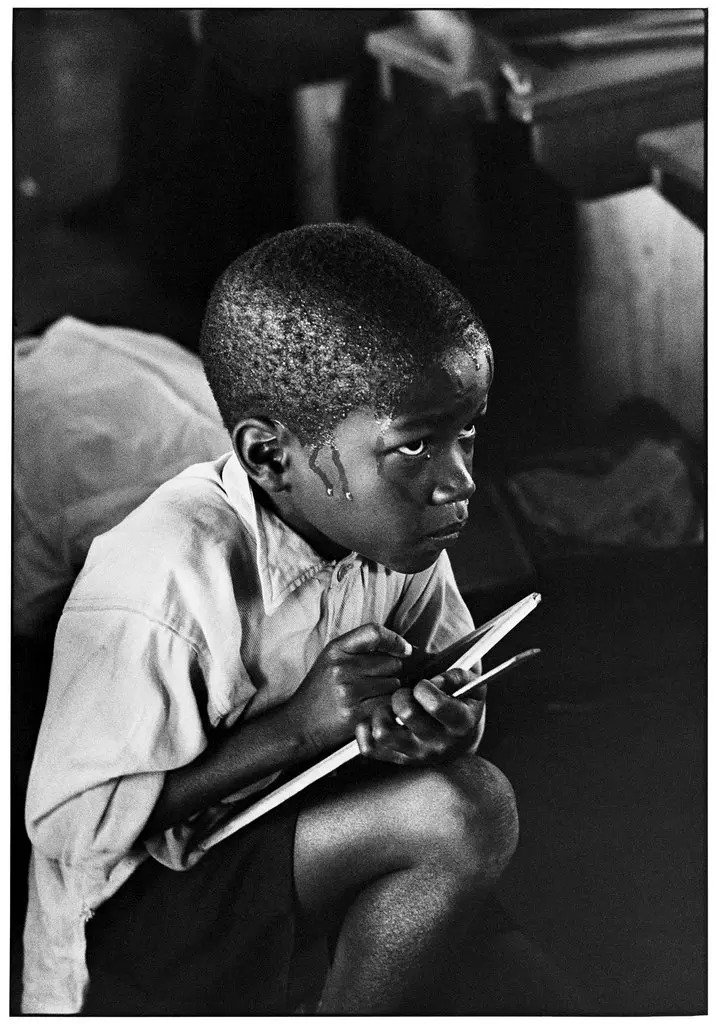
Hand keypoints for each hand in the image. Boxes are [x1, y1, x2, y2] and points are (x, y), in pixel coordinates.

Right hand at [285, 624, 411, 755]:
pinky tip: (374, 709)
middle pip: (391, 662)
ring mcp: (348, 691)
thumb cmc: (322, 690)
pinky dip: (388, 708)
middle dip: (391, 672)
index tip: (405, 651)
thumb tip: (406, 648)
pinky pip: (389, 704)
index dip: (395, 640)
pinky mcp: (356, 714)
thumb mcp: (332, 659)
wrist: (300, 724)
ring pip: (394, 685)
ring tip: (371, 697)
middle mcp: (341, 668)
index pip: (375, 632)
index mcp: (336, 649)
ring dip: (390, 692)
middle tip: (375, 683)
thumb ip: (362, 649)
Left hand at [355, 668, 485, 765]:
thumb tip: (433, 681)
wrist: (460, 742)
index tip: (426, 685)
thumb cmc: (463, 706)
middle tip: (407, 694)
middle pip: (406, 713)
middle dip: (402, 695)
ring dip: (381, 713)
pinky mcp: (397, 759)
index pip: (436, 704)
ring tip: (390, 708)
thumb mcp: (472, 686)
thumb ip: (456, 676)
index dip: (425, 687)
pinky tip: (378, 718)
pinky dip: (366, 730)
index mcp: (460, 724)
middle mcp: (438, 744)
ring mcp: (416, 755)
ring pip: (382, 733)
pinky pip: (368, 748)